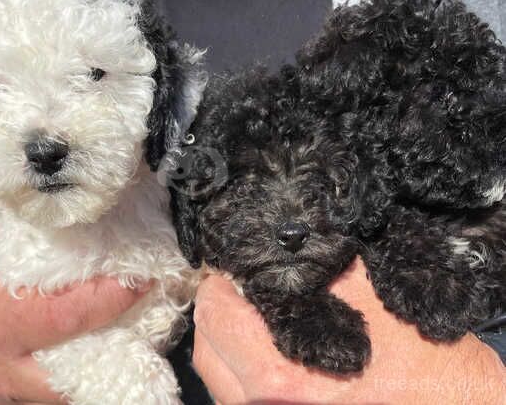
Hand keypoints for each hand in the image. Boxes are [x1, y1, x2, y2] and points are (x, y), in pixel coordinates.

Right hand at [0, 199, 148, 404]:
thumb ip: (14, 216)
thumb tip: (62, 198)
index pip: (70, 312)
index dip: (115, 296)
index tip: (143, 277)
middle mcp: (0, 367)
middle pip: (81, 366)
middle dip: (123, 340)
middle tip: (147, 308)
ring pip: (68, 392)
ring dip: (104, 362)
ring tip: (130, 328)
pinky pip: (48, 395)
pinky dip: (76, 374)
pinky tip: (93, 347)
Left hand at [193, 259, 505, 403]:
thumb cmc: (420, 356)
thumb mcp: (367, 291)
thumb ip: (310, 263)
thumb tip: (269, 238)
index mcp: (280, 371)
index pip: (214, 312)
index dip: (222, 280)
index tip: (237, 269)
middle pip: (206, 348)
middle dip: (221, 309)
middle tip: (246, 290)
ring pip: (218, 376)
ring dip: (229, 341)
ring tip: (259, 319)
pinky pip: (239, 396)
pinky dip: (243, 369)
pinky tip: (275, 348)